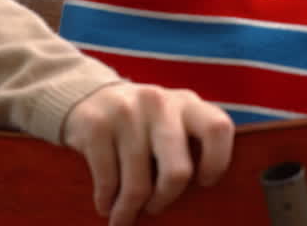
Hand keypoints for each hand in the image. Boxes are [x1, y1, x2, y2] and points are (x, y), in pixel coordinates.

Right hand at [61, 83, 234, 225]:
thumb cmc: (143, 122)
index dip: (217, 161)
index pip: (217, 129)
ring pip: (138, 182)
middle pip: (177, 170)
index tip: (205, 182)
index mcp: (188, 103)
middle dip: (166, 198)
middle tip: (156, 208)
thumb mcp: (171, 120)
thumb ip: (189, 142)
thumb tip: (200, 196)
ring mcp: (127, 112)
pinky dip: (107, 200)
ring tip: (124, 217)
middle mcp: (161, 104)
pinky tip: (106, 205)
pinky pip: (107, 179)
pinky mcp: (97, 125)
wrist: (89, 93)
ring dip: (129, 209)